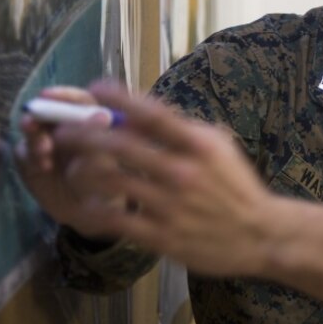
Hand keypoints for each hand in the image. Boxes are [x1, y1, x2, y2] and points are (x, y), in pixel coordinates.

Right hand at [15, 86, 117, 228]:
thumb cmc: (109, 187)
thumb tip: (102, 117)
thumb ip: (102, 143)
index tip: (47, 96)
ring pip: (33, 130)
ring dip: (34, 136)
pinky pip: (23, 153)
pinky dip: (29, 156)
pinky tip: (42, 166)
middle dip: (40, 115)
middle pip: (48, 110)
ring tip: (43, 153)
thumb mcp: (111, 168)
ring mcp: (45, 144)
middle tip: (34, 125)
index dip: (63, 96)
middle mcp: (64, 128)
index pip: (78, 100)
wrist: (92, 216)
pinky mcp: (29, 163)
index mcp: (90, 122)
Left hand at [48, 81, 274, 276]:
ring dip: (81, 171)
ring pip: (108, 181)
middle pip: (118, 144)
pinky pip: (114, 219)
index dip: (118, 97)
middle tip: (62, 132)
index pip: (151, 113)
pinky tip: (89, 203)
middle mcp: (183, 172)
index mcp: (199, 145)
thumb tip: (139, 113)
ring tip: (74, 169)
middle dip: (81, 134)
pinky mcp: (161, 236)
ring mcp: (170, 206)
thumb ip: (182, 130)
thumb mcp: (219, 147)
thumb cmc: (235, 186)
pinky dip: (95, 209)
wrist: (259, 234)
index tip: (94, 88)